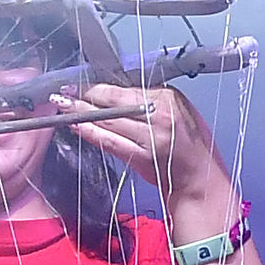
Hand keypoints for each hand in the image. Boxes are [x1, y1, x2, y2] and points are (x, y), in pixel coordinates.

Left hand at [62, 78, 232, 223]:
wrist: (201, 181)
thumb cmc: (190, 148)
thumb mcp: (179, 114)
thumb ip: (151, 103)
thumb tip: (116, 95)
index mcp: (170, 97)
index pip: (126, 87)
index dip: (99, 85)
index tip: (80, 82)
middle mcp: (162, 113)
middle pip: (115, 100)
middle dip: (85, 94)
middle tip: (62, 90)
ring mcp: (153, 136)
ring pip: (109, 120)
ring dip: (81, 112)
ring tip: (62, 105)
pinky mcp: (144, 157)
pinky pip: (111, 142)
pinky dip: (91, 133)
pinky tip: (75, 126)